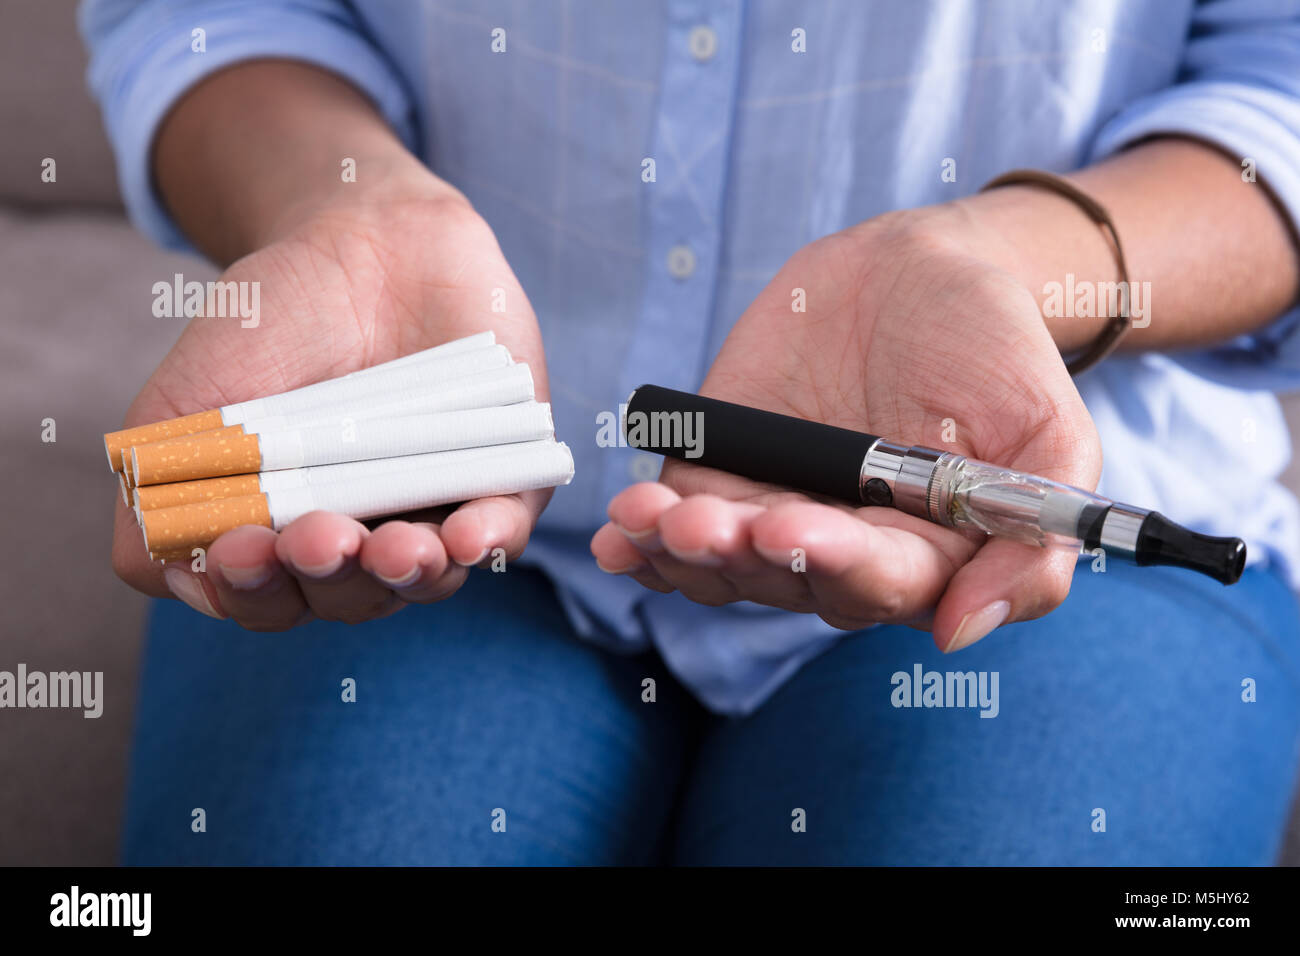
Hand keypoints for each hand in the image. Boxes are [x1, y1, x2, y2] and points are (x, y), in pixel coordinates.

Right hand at [113, 172, 550, 629]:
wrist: (363, 240)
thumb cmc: (271, 329)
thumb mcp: (188, 404)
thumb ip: (156, 497)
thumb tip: (176, 577)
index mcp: (284, 536)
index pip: (269, 597)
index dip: (252, 590)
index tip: (237, 549)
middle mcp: (363, 540)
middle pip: (348, 598)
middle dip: (327, 578)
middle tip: (315, 539)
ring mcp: (435, 512)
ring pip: (425, 576)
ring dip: (405, 573)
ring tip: (391, 548)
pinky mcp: (503, 477)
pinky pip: (506, 527)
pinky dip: (490, 540)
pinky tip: (470, 540)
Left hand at [592, 202, 1101, 651]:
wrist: (918, 270)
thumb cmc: (993, 350)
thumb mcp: (1051, 433)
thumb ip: (1034, 538)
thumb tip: (960, 631)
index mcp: (925, 554)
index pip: (878, 584)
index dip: (836, 564)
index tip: (797, 529)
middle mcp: (843, 549)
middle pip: (786, 580)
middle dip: (745, 556)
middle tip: (711, 525)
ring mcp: (773, 514)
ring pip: (722, 564)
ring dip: (683, 553)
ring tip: (653, 522)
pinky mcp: (717, 477)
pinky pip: (675, 523)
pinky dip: (644, 536)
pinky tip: (620, 534)